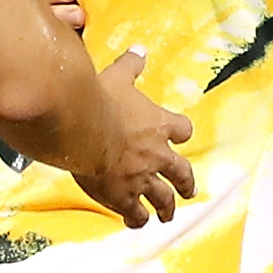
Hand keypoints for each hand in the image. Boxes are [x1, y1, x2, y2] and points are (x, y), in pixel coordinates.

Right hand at [74, 46, 196, 225]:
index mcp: (159, 125)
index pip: (182, 130)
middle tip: (188, 190)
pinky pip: (136, 214)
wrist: (85, 129)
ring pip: (163, 198)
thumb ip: (130, 66)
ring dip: (167, 207)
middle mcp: (157, 155)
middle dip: (185, 182)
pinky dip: (138, 219)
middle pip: (181, 172)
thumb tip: (140, 50)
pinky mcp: (124, 197)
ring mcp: (142, 178)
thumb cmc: (101, 101)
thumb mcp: (117, 77)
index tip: (179, 136)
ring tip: (167, 215)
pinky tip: (137, 223)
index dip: (180, 133)